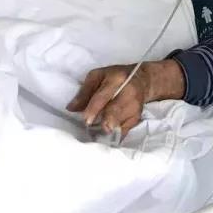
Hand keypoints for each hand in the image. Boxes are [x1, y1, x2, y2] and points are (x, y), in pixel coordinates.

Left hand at [67, 61, 184, 133]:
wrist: (142, 80)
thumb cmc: (115, 77)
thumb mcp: (97, 76)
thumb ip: (84, 91)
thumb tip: (71, 108)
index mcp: (116, 79)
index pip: (104, 96)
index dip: (94, 109)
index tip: (86, 120)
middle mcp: (129, 93)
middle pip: (115, 111)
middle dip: (104, 121)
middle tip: (92, 128)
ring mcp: (135, 107)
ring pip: (120, 123)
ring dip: (106, 130)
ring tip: (97, 132)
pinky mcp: (137, 118)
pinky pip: (124, 131)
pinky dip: (113, 135)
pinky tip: (105, 135)